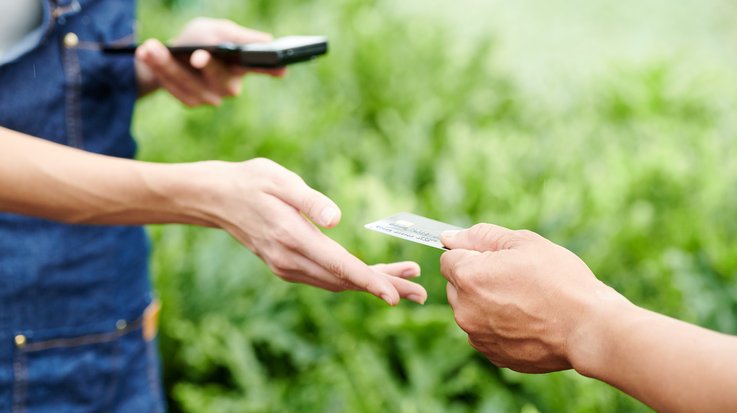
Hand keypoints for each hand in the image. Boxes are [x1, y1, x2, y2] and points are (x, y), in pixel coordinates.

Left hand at [135, 18, 284, 105]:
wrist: (173, 53)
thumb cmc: (201, 39)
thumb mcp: (216, 30)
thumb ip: (236, 36)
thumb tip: (266, 42)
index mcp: (243, 66)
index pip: (265, 68)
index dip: (272, 69)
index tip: (279, 68)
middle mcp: (231, 86)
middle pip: (221, 78)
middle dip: (207, 65)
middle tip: (197, 54)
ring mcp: (211, 97)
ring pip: (190, 83)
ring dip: (167, 63)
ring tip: (151, 47)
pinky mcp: (191, 101)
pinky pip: (173, 86)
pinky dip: (157, 67)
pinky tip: (144, 51)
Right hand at [194, 158, 426, 304]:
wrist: (217, 198)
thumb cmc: (252, 181)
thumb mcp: (279, 180)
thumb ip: (309, 200)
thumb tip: (336, 219)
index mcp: (292, 237)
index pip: (339, 265)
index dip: (370, 281)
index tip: (395, 296)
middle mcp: (290, 259)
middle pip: (345, 280)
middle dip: (384, 286)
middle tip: (420, 291)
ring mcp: (287, 266)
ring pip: (337, 282)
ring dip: (372, 283)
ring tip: (407, 281)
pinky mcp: (287, 266)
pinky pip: (326, 278)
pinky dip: (353, 279)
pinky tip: (373, 274)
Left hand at [440, 224, 627, 372]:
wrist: (588, 328)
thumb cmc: (560, 280)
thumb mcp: (523, 243)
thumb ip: (480, 236)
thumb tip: (448, 237)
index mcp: (469, 277)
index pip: (448, 258)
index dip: (472, 254)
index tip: (495, 258)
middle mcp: (465, 309)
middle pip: (455, 286)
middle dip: (475, 279)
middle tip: (513, 278)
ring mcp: (477, 336)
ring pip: (469, 311)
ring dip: (485, 303)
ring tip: (524, 301)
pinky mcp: (492, 355)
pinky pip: (485, 333)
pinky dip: (498, 326)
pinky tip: (527, 321)